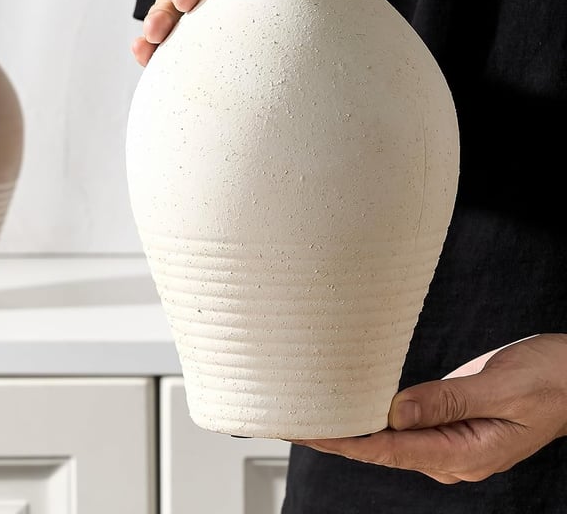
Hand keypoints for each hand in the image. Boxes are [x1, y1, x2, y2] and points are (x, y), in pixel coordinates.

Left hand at [295, 334, 566, 483]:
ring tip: (308, 412)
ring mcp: (449, 440)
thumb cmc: (549, 380)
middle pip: (381, 448)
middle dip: (336, 436)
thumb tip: (393, 412)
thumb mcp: (502, 388)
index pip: (390, 450)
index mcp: (465, 453)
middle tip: (292, 420)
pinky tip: (351, 404)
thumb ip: (447, 401)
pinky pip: (402, 423)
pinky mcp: (448, 421)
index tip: (308, 432)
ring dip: (349, 425)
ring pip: (388, 437)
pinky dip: (372, 414)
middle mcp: (451, 454)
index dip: (345, 441)